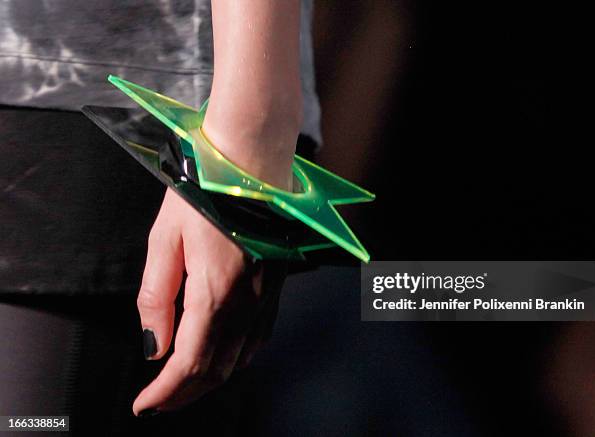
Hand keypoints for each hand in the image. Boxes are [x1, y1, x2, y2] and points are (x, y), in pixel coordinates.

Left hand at [133, 0, 301, 414]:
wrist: (252, 161)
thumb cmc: (203, 192)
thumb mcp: (165, 239)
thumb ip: (157, 297)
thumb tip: (154, 346)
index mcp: (215, 290)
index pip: (188, 361)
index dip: (164, 390)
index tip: (143, 403)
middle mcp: (246, 301)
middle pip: (215, 369)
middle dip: (183, 393)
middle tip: (158, 402)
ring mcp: (266, 295)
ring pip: (239, 359)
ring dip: (209, 381)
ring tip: (183, 387)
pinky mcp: (275, 286)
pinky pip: (258, 338)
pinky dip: (238, 360)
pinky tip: (225, 360)